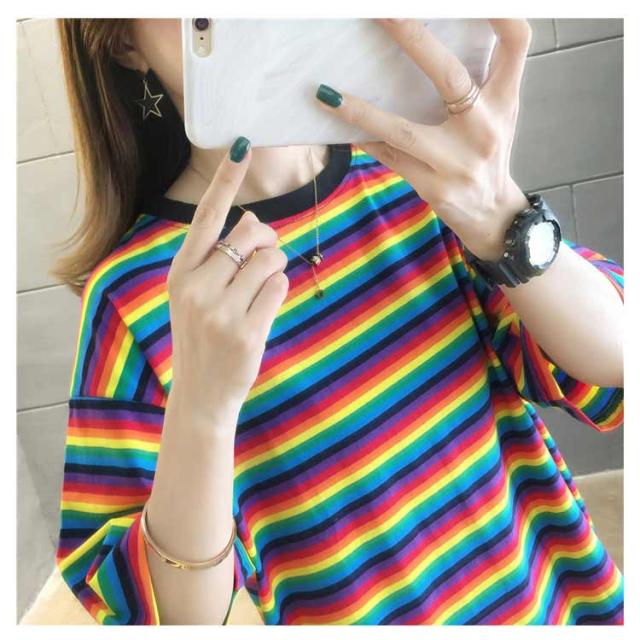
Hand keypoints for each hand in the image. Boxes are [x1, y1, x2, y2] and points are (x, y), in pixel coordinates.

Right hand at [167, 139, 289, 433]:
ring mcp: (221, 310)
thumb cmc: (202, 338)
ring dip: (277, 267)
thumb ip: (217, 260)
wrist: (201, 394)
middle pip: (253, 232)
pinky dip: (280, 290)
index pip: (206, 217)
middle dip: (268, 240)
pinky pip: (281, 285)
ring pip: (271, 258)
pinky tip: (265, 310)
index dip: (226, 181)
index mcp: (180, 273)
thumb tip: (255, 221)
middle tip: (265, 259)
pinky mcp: (247, 331)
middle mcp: (196, 286)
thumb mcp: (194, 296)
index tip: (241, 146)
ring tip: (262, 289)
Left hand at [315, 18, 532, 261]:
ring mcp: (457, 162)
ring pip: (403, 130)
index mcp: (505, 100)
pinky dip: (363, 140)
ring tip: (327, 93)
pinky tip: (338, 128)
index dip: (500, 11)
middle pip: (449, 75)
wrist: (492, 213)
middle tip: (380, 12)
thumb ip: (481, 77)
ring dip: (362, 112)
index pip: (515, 42)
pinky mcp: (433, 185)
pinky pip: (389, 158)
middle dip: (412, 38)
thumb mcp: (499, 112)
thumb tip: (427, 36)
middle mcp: (484, 128)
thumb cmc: (488, 152)